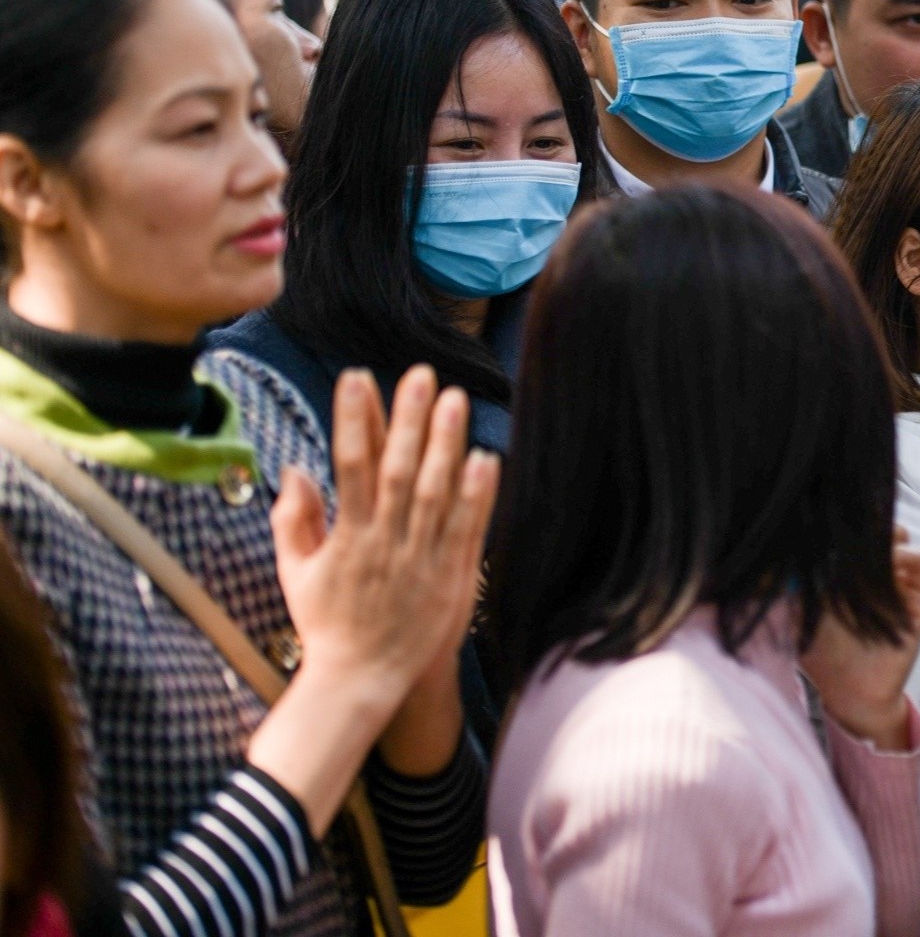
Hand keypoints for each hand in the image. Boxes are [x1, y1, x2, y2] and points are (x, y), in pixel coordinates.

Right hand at [272, 367, 497, 717]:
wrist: (360, 682)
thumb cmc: (327, 625)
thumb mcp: (296, 573)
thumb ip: (294, 520)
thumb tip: (295, 469)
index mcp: (346, 537)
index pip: (349, 466)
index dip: (352, 419)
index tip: (356, 378)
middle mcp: (384, 543)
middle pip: (399, 470)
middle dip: (408, 419)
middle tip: (420, 374)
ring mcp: (420, 560)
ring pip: (437, 493)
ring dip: (446, 444)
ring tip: (456, 400)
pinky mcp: (450, 578)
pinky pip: (467, 530)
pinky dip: (477, 495)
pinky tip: (486, 458)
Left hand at [801, 531, 919, 751]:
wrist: (851, 694)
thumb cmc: (823, 655)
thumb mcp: (799, 613)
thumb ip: (788, 586)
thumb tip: (766, 560)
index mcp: (852, 574)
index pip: (854, 533)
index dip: (844, 524)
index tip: (826, 521)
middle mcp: (877, 575)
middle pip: (880, 527)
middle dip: (866, 523)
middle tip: (847, 530)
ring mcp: (900, 585)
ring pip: (902, 538)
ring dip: (885, 536)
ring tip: (865, 549)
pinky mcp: (919, 601)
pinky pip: (919, 563)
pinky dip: (903, 556)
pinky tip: (883, 566)